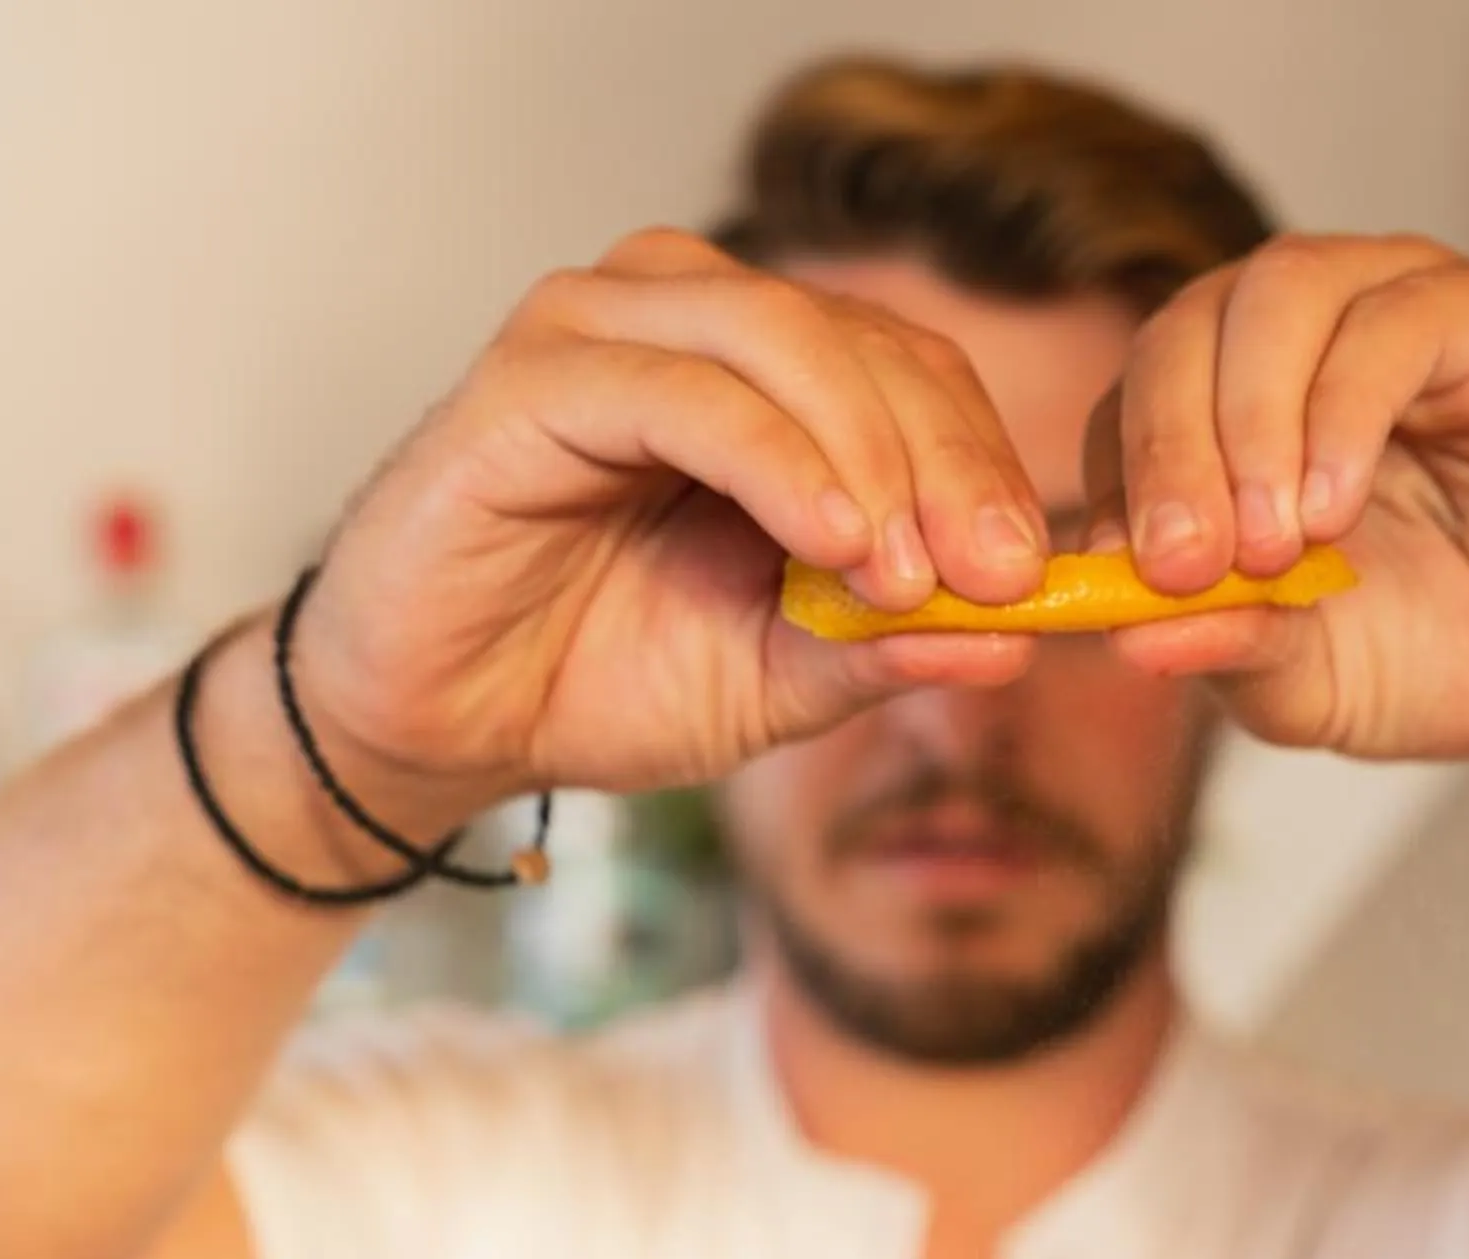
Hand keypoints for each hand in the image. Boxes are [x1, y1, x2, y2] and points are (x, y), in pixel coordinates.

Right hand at [292, 230, 1051, 807]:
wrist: (435, 724)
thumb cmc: (589, 679)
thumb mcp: (772, 683)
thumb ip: (879, 651)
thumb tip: (1013, 644)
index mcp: (756, 377)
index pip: (908, 375)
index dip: (982, 465)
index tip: (1033, 578)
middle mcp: (685, 323)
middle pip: (865, 344)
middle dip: (948, 462)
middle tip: (999, 573)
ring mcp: (605, 332)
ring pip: (784, 340)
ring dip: (870, 455)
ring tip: (907, 569)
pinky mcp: (535, 378)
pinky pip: (684, 391)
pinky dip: (773, 460)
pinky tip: (830, 538)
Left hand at [1084, 236, 1468, 765]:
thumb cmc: (1442, 653)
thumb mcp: (1307, 685)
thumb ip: (1224, 652)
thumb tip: (1126, 637)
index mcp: (1236, 417)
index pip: (1133, 400)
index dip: (1112, 480)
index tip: (1126, 579)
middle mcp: (1308, 342)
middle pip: (1188, 325)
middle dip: (1165, 447)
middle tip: (1181, 560)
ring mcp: (1400, 313)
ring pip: (1283, 291)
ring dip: (1249, 419)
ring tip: (1268, 544)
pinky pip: (1402, 317)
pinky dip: (1347, 408)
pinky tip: (1336, 508)